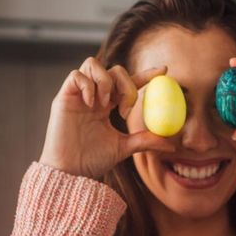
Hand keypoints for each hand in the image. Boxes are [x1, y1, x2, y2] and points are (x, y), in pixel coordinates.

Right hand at [39, 57, 175, 177]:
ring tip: (104, 103)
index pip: (127, 83)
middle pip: (113, 70)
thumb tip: (171, 144)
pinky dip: (88, 85)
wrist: (70, 171)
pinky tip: (91, 103)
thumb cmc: (92, 160)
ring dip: (105, 80)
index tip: (163, 71)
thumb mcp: (124, 148)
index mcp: (107, 105)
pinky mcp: (64, 96)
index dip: (145, 74)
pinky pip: (76, 75)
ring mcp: (78, 95)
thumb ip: (145, 141)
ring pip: (93, 64)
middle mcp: (94, 96)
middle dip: (125, 83)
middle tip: (125, 106)